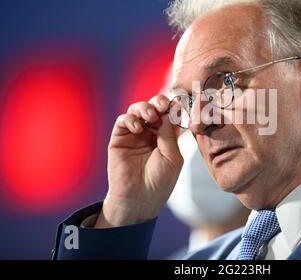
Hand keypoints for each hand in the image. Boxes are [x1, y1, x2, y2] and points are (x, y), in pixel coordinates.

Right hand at [95, 95, 182, 227]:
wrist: (139, 200)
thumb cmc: (159, 182)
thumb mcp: (172, 157)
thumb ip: (169, 134)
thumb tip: (169, 111)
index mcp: (167, 136)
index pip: (170, 115)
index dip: (173, 107)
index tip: (178, 104)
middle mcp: (151, 132)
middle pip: (155, 108)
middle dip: (159, 102)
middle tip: (163, 105)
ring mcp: (135, 134)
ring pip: (138, 110)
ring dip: (145, 107)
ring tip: (150, 115)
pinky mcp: (119, 138)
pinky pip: (123, 121)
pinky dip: (130, 119)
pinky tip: (138, 128)